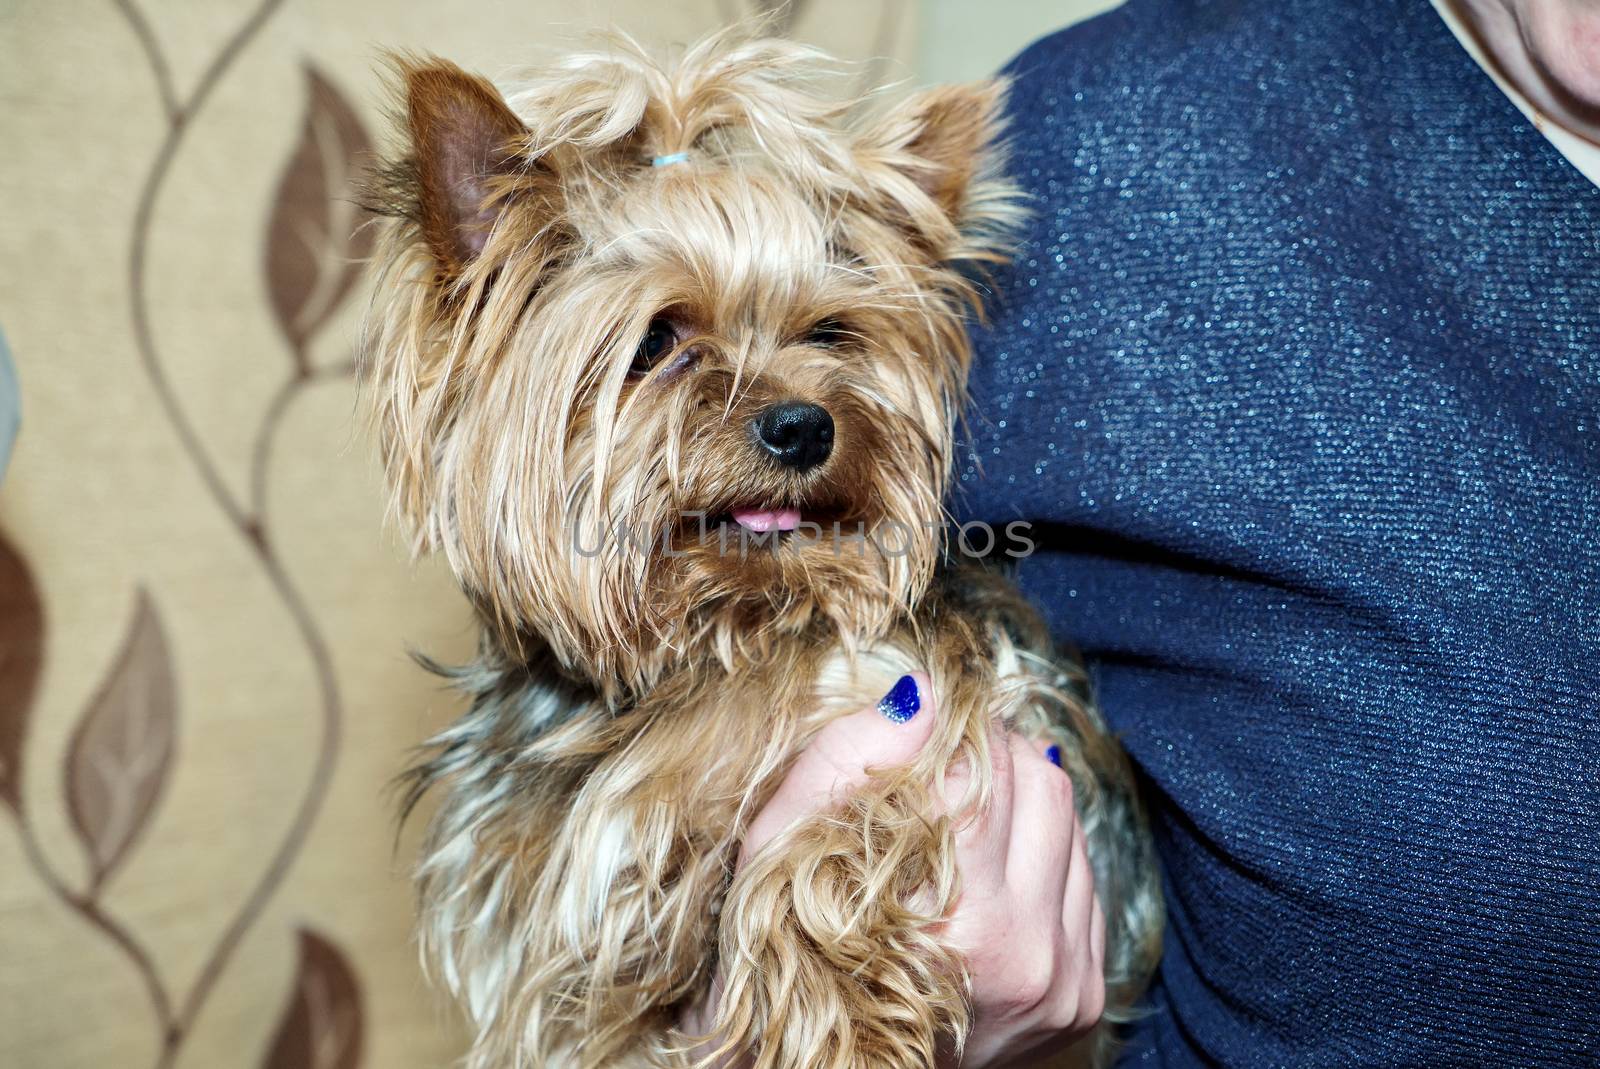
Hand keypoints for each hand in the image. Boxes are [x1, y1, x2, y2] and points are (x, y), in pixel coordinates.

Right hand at [685, 673, 1105, 1067]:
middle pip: (1040, 783)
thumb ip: (842, 766)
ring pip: (1072, 823)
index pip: (980, 768)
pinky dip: (1044, 855)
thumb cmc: (787, 958)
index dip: (951, 729)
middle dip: (993, 752)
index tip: (929, 724)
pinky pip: (1088, 881)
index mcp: (947, 918)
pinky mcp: (1083, 997)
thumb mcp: (776, 856)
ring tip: (967, 814)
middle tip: (948, 757)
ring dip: (1023, 798)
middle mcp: (1021, 955)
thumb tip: (924, 694)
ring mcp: (1062, 981)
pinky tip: (992, 872)